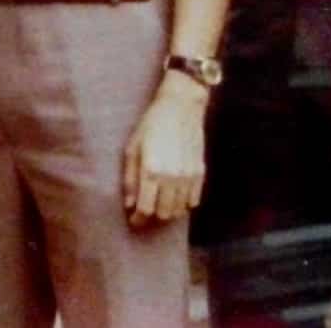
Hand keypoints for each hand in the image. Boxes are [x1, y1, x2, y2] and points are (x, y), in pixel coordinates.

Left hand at [122, 73, 208, 226]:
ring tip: (158, 203)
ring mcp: (188, 177)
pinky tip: (174, 196)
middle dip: (152, 217)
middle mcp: (171, 178)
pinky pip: (193, 201)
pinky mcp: (200, 174)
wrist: (180, 109)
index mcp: (151, 171)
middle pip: (163, 214)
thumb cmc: (151, 126)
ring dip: (168, 211)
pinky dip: (183, 204)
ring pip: (179, 211)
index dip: (138, 219)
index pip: (145, 209)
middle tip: (145, 211)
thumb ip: (130, 179)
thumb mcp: (132, 149)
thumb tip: (129, 204)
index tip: (133, 221)